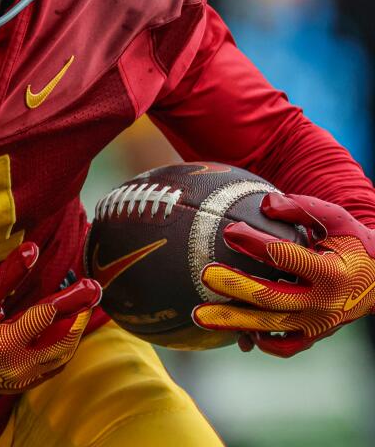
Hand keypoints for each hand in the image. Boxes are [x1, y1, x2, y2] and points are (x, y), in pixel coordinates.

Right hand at [0, 242, 100, 400]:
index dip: (71, 298)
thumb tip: (33, 249)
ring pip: (63, 355)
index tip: (91, 284)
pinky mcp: (24, 385)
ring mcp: (23, 379)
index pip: (46, 316)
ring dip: (75, 331)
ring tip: (81, 308)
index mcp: (3, 342)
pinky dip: (63, 346)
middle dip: (81, 316)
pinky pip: (54, 366)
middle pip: (64, 341)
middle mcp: (18, 365)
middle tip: (92, 294)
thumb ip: (9, 273)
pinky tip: (66, 329)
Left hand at [193, 193, 374, 356]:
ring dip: (232, 321)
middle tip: (205, 274)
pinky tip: (234, 329)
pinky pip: (283, 346)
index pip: (286, 258)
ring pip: (269, 327)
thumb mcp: (334, 219)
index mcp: (331, 271)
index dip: (256, 243)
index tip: (229, 231)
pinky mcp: (314, 337)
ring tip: (197, 314)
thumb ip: (301, 208)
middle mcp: (324, 302)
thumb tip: (264, 203)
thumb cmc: (351, 242)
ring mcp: (318, 324)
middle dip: (235, 286)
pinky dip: (259, 341)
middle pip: (271, 298)